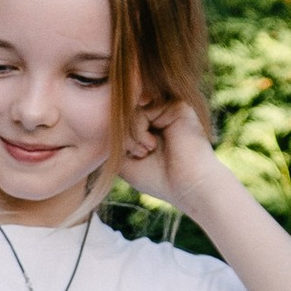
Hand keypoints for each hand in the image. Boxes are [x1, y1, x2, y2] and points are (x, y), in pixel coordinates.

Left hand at [116, 99, 223, 214]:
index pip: (120, 120)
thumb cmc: (157, 178)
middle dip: (121, 136)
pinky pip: (142, 110)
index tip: (126, 157)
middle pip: (124, 113)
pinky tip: (150, 145)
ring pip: (130, 110)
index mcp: (151, 125)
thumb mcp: (123, 160)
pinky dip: (138, 130)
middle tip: (134, 154)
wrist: (188, 185)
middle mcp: (160, 114)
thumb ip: (113, 139)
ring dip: (129, 135)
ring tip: (143, 152)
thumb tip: (102, 117)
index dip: (115, 138)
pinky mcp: (177, 105)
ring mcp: (168, 108)